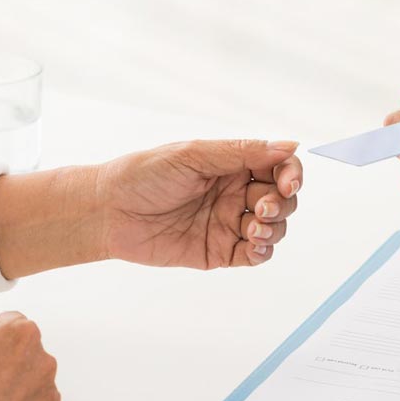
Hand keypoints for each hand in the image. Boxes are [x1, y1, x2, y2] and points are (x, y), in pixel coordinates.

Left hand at [98, 139, 302, 267]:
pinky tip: (252, 245)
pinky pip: (255, 255)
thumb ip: (243, 152)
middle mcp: (235, 193)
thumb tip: (289, 145)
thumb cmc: (143, 175)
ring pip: (274, 228)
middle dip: (280, 204)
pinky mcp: (220, 251)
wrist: (108, 212)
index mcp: (232, 165)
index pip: (279, 167)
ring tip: (252, 228)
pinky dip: (262, 251)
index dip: (292, 174)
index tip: (289, 184)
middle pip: (282, 200)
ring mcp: (229, 223)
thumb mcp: (194, 155)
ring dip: (273, 229)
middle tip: (260, 208)